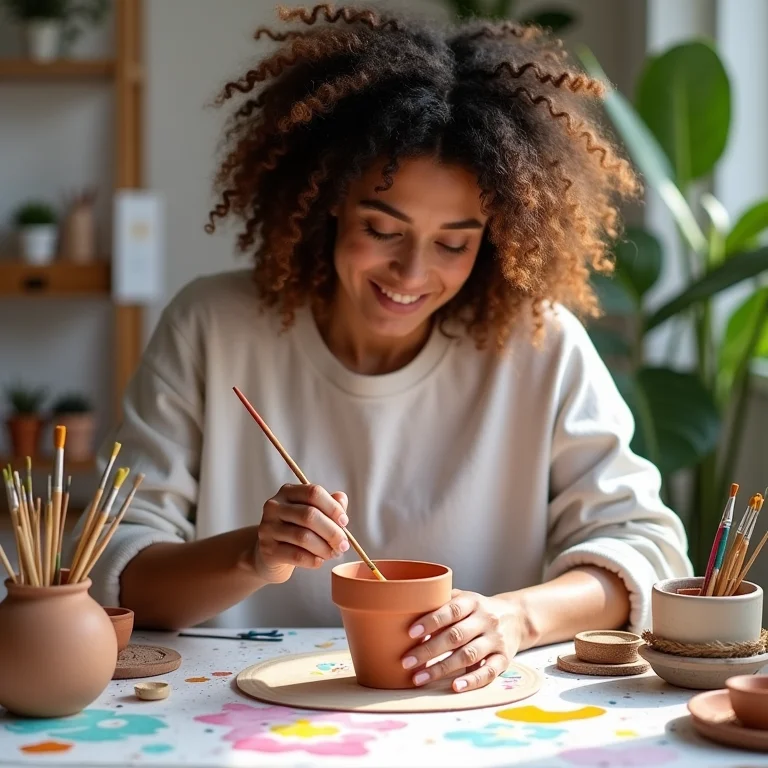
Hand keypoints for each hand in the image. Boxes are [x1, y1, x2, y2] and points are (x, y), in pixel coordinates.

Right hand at [253, 483, 349, 583]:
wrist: (270, 555)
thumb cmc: (296, 530)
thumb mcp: (313, 514)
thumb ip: (329, 505)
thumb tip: (341, 498)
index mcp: (288, 492)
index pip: (313, 493)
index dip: (333, 507)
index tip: (344, 522)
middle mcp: (274, 506)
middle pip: (310, 515)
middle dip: (332, 531)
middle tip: (344, 544)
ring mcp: (268, 528)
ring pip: (303, 537)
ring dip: (325, 548)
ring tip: (333, 554)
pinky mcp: (267, 550)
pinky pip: (296, 555)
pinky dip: (313, 560)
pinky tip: (319, 561)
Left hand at [401, 590, 523, 691]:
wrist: (517, 617)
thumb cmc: (478, 609)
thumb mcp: (464, 598)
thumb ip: (441, 603)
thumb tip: (406, 614)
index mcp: (472, 602)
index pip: (451, 610)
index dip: (431, 621)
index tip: (410, 633)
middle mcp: (485, 620)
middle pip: (456, 636)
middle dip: (429, 650)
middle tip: (406, 662)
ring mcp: (496, 640)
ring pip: (468, 655)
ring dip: (441, 668)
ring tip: (419, 678)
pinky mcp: (504, 659)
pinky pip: (488, 672)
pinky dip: (471, 681)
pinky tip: (454, 687)